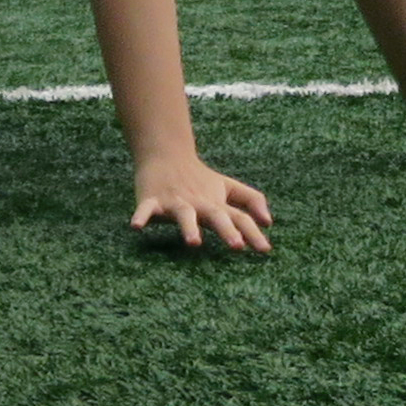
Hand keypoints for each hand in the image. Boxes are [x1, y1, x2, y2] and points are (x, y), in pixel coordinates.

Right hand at [129, 155, 274, 252]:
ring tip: (194, 242)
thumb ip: (251, 200)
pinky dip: (141, 216)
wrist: (166, 154)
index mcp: (217, 203)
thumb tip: (269, 222)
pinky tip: (136, 226)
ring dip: (189, 228)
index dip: (253, 233)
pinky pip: (146, 209)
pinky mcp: (152, 200)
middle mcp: (199, 203)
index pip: (239, 217)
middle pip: (215, 216)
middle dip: (226, 230)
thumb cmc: (200, 178)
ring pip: (184, 215)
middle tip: (237, 246)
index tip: (265, 251)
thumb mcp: (227, 186)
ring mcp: (176, 202)